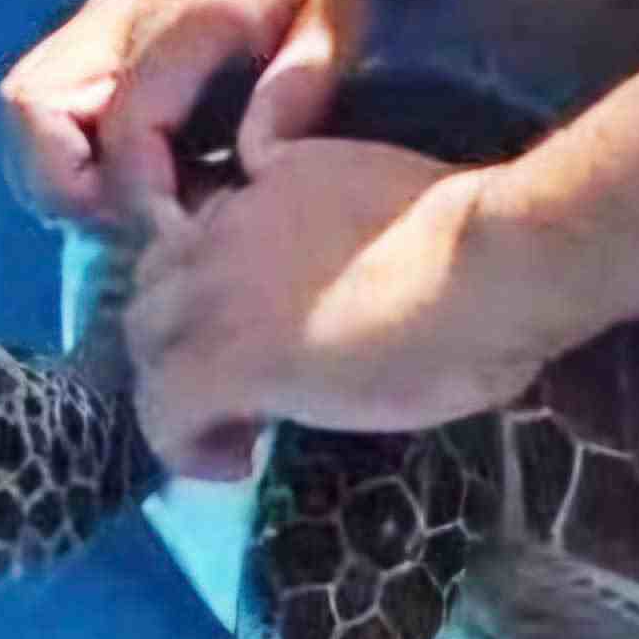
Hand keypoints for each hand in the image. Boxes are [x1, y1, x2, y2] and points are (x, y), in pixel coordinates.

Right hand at [0, 0, 360, 229]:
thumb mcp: (334, 14)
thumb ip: (300, 86)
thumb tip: (257, 165)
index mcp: (174, 27)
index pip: (125, 134)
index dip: (144, 199)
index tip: (186, 239)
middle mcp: (113, 26)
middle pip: (34, 119)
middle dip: (73, 188)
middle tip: (146, 218)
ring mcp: (92, 24)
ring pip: (24, 110)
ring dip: (56, 166)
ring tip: (130, 199)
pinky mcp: (90, 29)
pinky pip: (42, 99)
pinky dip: (61, 143)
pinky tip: (128, 163)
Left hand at [124, 142, 571, 478]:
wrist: (493, 266)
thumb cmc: (486, 246)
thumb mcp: (397, 208)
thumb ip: (348, 231)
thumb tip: (358, 279)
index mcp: (280, 175)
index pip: (204, 226)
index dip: (218, 283)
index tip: (265, 323)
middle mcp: (230, 222)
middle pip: (155, 282)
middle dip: (184, 334)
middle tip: (243, 381)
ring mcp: (216, 292)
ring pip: (144, 343)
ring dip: (179, 386)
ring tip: (235, 426)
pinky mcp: (218, 361)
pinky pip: (161, 413)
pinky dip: (187, 446)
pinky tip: (238, 464)